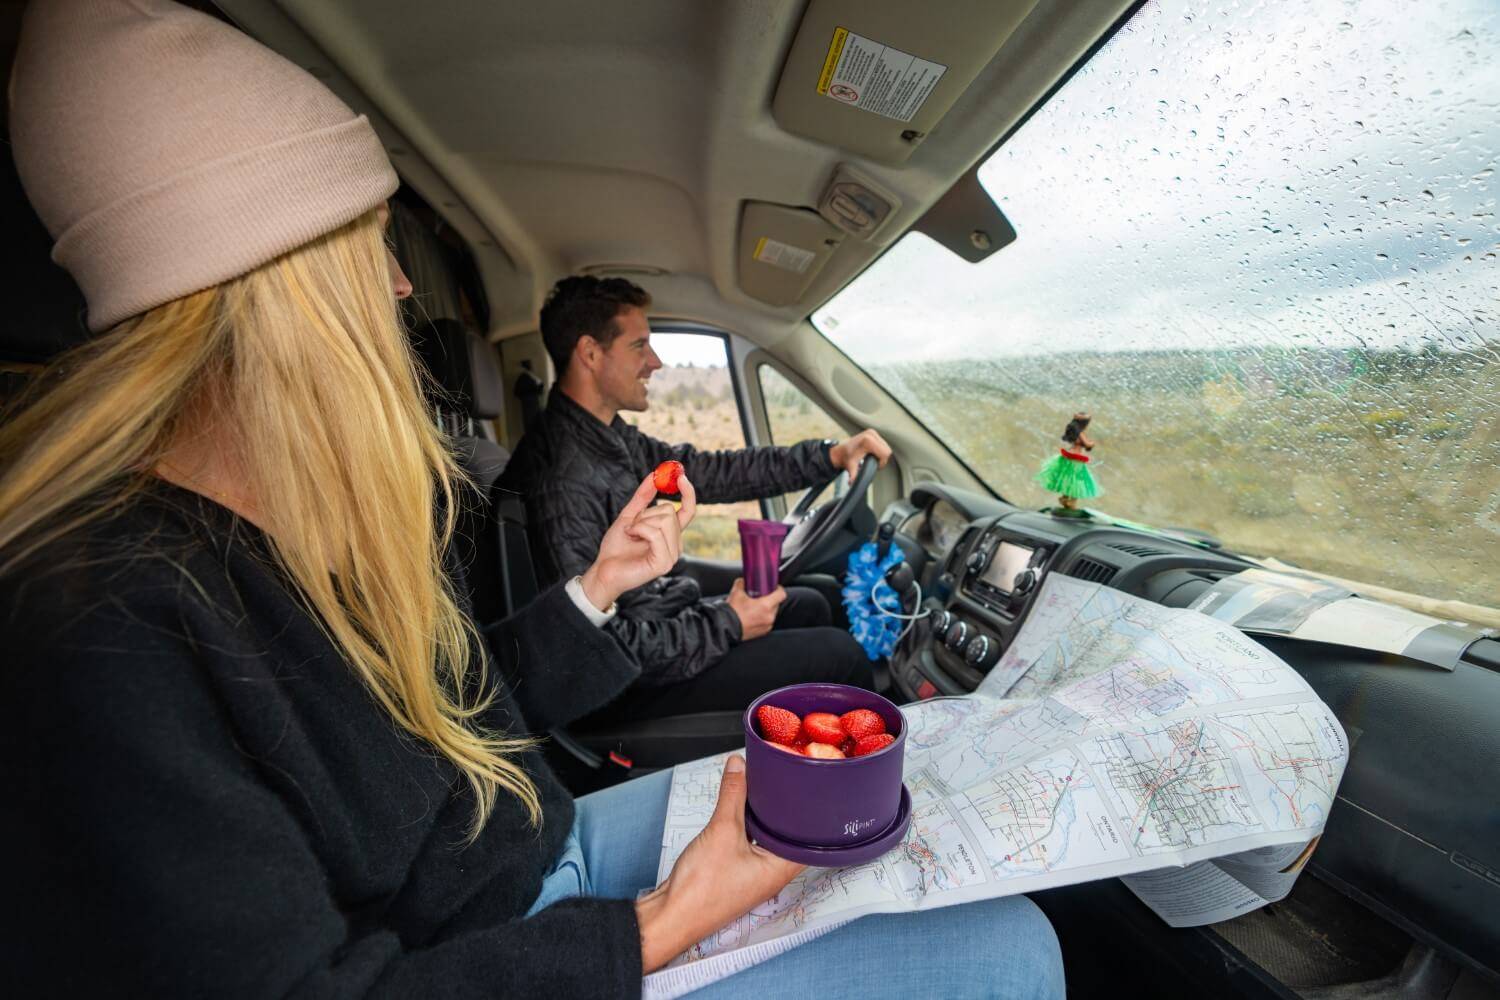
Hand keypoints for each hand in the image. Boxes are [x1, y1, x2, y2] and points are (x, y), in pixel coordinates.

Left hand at [580, 473, 697, 610]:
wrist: (604, 569)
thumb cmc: (616, 547)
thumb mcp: (629, 516)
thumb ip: (643, 497)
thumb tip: (654, 476)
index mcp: (670, 534)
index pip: (688, 511)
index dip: (688, 493)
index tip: (680, 476)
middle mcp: (675, 545)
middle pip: (670, 512)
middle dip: (646, 514)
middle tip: (633, 526)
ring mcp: (672, 555)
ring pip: (664, 521)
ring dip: (640, 523)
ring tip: (631, 535)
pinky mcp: (664, 563)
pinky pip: (656, 534)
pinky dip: (640, 530)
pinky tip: (632, 538)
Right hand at [635, 755, 802, 971]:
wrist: (671, 915)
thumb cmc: (700, 891)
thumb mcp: (721, 831)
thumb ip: (733, 794)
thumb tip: (739, 767)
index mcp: (780, 869)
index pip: (807, 836)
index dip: (808, 811)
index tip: (805, 787)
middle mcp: (770, 874)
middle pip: (785, 834)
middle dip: (781, 808)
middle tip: (779, 782)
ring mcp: (752, 874)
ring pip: (764, 837)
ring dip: (759, 817)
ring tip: (756, 792)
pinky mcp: (735, 872)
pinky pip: (747, 843)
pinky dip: (744, 826)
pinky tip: (736, 811)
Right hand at [726, 578, 785, 640]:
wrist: (726, 628)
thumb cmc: (731, 613)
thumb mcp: (736, 593)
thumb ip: (741, 583)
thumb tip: (743, 581)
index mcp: (766, 606)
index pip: (781, 594)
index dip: (779, 589)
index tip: (774, 587)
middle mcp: (769, 616)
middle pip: (777, 604)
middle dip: (771, 599)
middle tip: (761, 596)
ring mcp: (767, 625)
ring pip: (772, 613)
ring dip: (767, 609)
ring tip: (756, 607)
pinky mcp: (763, 632)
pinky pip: (767, 622)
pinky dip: (763, 618)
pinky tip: (753, 616)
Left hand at [828, 428, 891, 481]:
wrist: (841, 451)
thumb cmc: (847, 459)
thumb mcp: (851, 468)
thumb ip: (853, 476)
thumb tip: (851, 483)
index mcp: (867, 441)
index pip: (885, 453)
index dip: (882, 462)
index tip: (874, 466)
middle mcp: (871, 434)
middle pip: (887, 450)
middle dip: (882, 459)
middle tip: (872, 463)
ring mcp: (872, 432)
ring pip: (886, 447)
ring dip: (881, 455)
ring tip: (871, 459)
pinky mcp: (873, 432)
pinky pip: (883, 444)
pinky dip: (880, 450)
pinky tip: (872, 454)